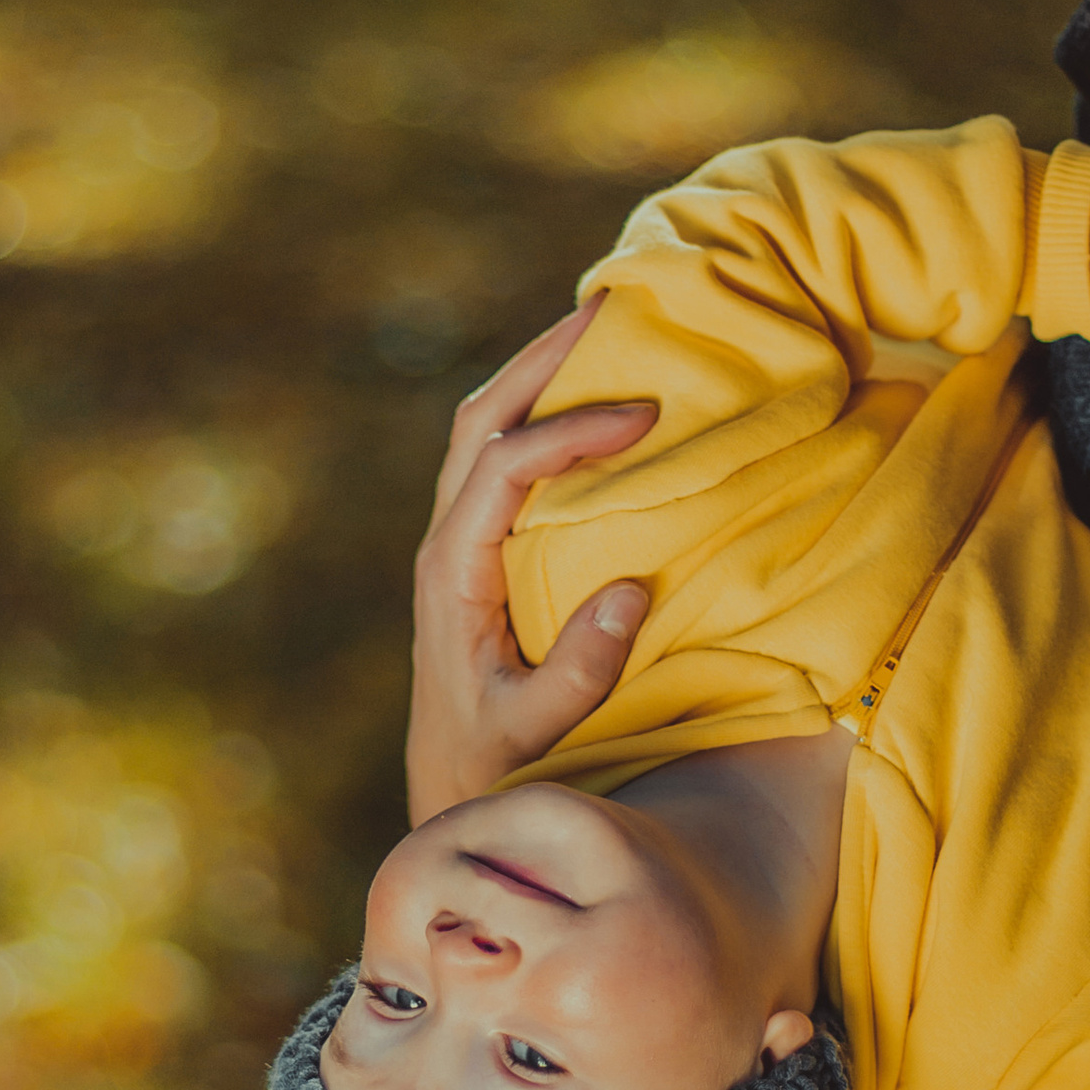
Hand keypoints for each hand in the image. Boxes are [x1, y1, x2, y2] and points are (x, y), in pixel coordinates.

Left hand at [407, 299, 656, 821]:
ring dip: (537, 372)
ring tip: (600, 325)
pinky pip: (498, 456)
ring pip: (483, 427)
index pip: (505, 465)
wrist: (450, 786)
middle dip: (544, 358)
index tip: (645, 415)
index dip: (572, 430)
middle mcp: (445, 542)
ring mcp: (455, 540)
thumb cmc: (495, 763)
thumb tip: (631, 589)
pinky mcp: (474, 548)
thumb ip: (580, 667)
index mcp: (453, 572)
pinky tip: (587, 395)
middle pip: (481, 418)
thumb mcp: (537, 726)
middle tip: (612, 304)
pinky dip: (539, 411)